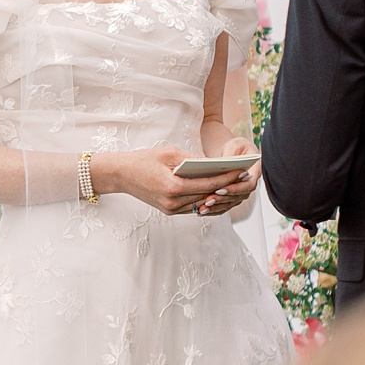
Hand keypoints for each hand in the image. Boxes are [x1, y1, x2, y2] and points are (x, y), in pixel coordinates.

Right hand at [95, 147, 244, 215]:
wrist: (121, 174)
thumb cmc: (145, 159)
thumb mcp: (170, 153)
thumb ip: (193, 160)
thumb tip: (214, 164)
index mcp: (173, 186)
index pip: (208, 184)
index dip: (227, 178)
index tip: (241, 171)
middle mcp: (173, 202)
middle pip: (207, 195)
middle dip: (226, 186)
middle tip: (243, 177)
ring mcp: (170, 209)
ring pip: (201, 203)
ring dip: (217, 194)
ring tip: (233, 184)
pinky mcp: (169, 211)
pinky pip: (192, 206)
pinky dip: (204, 199)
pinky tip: (216, 191)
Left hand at [194, 136, 260, 217]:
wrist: (234, 153)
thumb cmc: (237, 147)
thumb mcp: (235, 146)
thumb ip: (231, 155)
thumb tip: (225, 164)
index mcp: (256, 171)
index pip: (248, 185)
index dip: (235, 189)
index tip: (221, 189)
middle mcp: (250, 184)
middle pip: (238, 196)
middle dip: (222, 199)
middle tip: (209, 200)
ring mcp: (242, 192)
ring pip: (231, 203)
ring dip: (217, 206)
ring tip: (204, 207)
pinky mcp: (234, 197)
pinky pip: (225, 206)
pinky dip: (214, 209)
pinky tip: (203, 210)